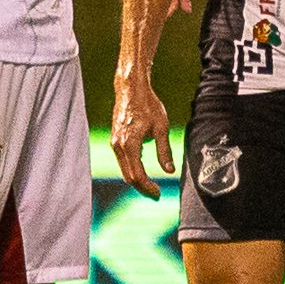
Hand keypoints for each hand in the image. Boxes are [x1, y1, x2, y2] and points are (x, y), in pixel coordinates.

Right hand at [112, 67, 177, 193]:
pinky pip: (122, 161)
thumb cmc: (148, 105)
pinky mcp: (115, 140)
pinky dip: (132, 170)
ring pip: (124, 170)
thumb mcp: (161, 128)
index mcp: (129, 144)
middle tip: (156, 194)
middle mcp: (118, 146)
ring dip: (137, 180)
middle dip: (142, 188)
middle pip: (128, 176)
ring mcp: (115, 143)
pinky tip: (143, 171)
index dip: (148, 187)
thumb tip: (169, 171)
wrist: (131, 89)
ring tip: (151, 186)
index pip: (137, 175)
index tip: (159, 194)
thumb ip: (164, 151)